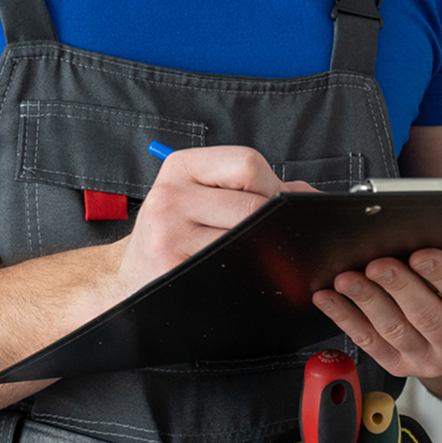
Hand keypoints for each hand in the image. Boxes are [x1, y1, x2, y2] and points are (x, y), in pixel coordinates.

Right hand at [118, 146, 314, 293]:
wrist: (129, 279)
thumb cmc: (174, 233)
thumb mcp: (197, 195)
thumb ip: (253, 187)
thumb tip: (313, 197)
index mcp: (180, 166)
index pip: (247, 163)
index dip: (272, 187)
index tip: (275, 207)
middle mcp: (170, 197)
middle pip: (253, 204)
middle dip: (274, 224)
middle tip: (272, 238)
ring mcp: (168, 235)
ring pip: (247, 240)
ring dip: (264, 251)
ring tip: (253, 254)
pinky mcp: (173, 269)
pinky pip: (233, 269)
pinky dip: (248, 273)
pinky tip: (240, 273)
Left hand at [311, 248, 441, 380]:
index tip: (420, 255)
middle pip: (428, 317)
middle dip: (399, 287)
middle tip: (377, 265)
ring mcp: (430, 361)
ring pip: (395, 331)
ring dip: (367, 302)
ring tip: (347, 279)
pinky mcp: (400, 366)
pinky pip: (369, 343)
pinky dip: (346, 319)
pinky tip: (330, 299)